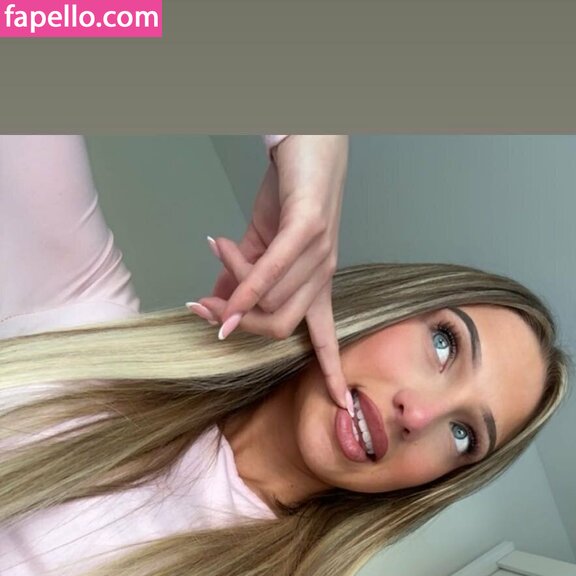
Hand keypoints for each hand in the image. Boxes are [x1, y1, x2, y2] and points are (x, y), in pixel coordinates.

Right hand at [187, 135, 353, 415]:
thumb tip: (218, 311)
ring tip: (214, 259)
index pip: (325, 337)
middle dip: (240, 326)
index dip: (332, 372)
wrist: (307, 138)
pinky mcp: (307, 227)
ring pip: (271, 298)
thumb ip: (242, 279)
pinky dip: (246, 289)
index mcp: (317, 282)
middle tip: (204, 308)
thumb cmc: (287, 190)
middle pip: (281, 326)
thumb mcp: (260, 244)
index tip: (339, 406)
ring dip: (232, 291)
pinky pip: (273, 271)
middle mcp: (324, 273)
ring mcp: (319, 252)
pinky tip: (224, 301)